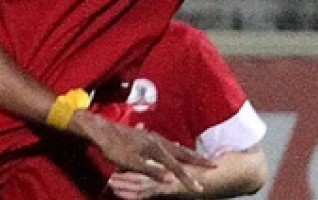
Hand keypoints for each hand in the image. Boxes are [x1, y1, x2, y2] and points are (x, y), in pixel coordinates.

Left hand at [71, 111, 212, 194]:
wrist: (102, 129)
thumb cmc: (115, 147)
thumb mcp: (131, 162)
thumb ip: (151, 170)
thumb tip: (169, 178)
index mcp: (156, 149)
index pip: (176, 167)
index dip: (188, 179)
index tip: (199, 188)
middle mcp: (158, 142)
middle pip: (183, 152)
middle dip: (199, 159)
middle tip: (215, 163)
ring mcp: (153, 137)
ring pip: (176, 147)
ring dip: (190, 153)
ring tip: (200, 158)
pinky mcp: (148, 136)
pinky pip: (168, 144)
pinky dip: (177, 149)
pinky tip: (175, 148)